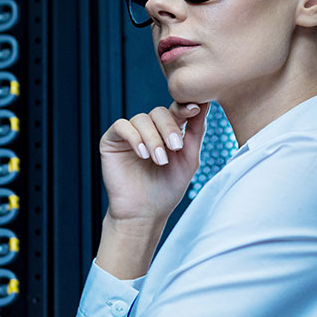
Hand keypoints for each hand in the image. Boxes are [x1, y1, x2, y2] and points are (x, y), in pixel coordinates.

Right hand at [98, 101, 209, 233]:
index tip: (195, 109)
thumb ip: (196, 131)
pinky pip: (121, 126)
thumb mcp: (189, 159)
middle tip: (176, 147)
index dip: (184, 107)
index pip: (175, 110)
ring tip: (159, 160)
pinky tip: (142, 154)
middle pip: (159, 112)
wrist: (144, 213)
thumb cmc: (167, 189)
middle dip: (169, 128)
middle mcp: (148, 130)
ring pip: (141, 119)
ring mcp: (129, 134)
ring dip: (153, 138)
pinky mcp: (111, 141)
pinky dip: (134, 137)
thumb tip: (204, 103)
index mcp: (166, 131)